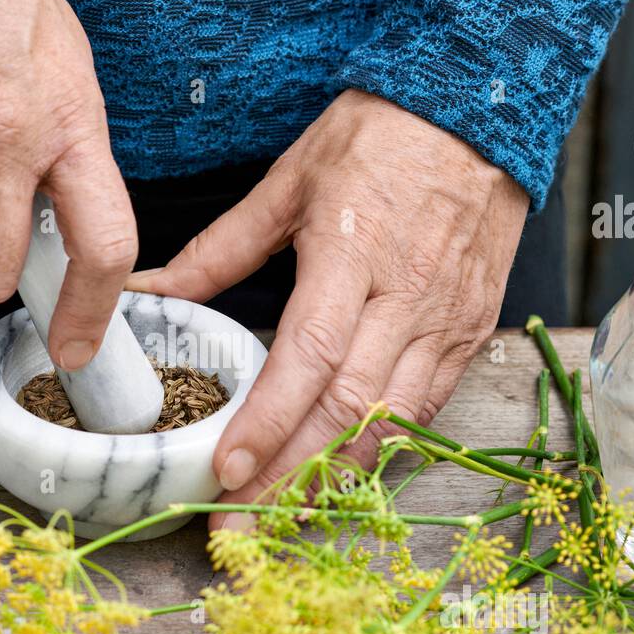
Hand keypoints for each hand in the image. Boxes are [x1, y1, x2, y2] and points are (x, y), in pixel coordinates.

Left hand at [127, 90, 528, 526]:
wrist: (480, 109)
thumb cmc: (379, 136)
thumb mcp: (289, 180)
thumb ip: (221, 248)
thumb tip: (152, 289)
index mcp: (353, 255)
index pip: (310, 358)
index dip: (270, 421)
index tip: (228, 470)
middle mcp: (407, 299)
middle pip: (350, 408)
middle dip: (293, 475)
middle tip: (241, 524)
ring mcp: (446, 322)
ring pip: (393, 420)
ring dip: (337, 476)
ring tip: (285, 515)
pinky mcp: (470, 332)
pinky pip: (427, 406)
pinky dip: (384, 448)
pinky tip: (345, 475)